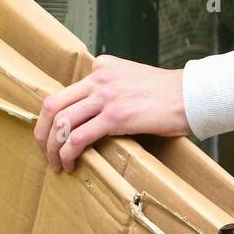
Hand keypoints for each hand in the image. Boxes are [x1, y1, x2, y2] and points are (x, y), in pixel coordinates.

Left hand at [33, 54, 188, 172]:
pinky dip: (68, 153)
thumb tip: (99, 115)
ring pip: (61, 122)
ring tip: (55, 163)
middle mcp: (99, 78)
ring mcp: (106, 96)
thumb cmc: (169, 95)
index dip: (52, 117)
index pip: (65, 91)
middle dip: (42, 132)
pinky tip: (69, 165)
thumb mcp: (135, 81)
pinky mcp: (115, 116)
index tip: (53, 134)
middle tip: (43, 150)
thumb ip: (114, 89)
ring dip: (52, 148)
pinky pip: (79, 137)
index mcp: (102, 67)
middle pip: (53, 105)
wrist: (192, 95)